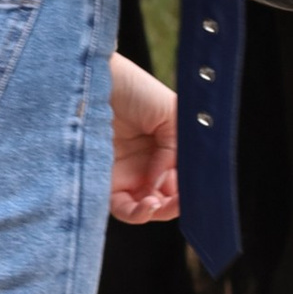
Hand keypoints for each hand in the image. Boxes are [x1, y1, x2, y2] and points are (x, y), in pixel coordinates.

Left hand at [108, 52, 180, 222]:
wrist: (94, 79)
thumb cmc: (132, 87)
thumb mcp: (170, 112)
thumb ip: (178, 148)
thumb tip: (169, 181)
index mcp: (168, 148)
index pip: (185, 179)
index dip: (193, 188)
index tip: (198, 189)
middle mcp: (149, 164)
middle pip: (169, 197)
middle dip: (178, 204)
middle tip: (182, 200)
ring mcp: (128, 174)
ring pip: (149, 208)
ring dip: (160, 211)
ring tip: (161, 203)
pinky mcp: (105, 182)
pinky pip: (124, 208)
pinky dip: (138, 214)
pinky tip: (148, 205)